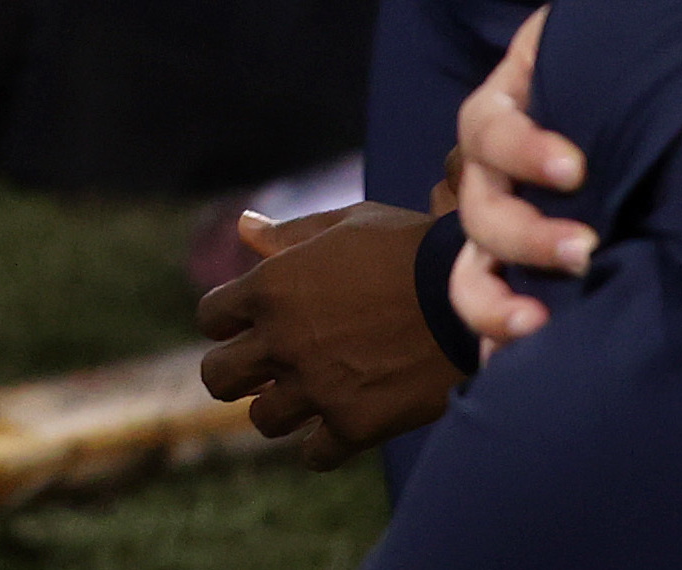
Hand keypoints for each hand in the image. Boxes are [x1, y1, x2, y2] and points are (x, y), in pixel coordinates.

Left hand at [192, 203, 457, 463]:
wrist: (469, 298)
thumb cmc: (409, 249)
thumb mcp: (348, 225)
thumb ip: (291, 234)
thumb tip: (244, 226)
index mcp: (271, 286)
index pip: (211, 317)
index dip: (226, 320)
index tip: (246, 324)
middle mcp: (282, 340)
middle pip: (218, 377)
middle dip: (233, 374)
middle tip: (258, 371)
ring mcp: (316, 386)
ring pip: (263, 420)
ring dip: (280, 410)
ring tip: (305, 397)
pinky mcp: (355, 425)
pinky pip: (314, 455)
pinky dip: (322, 446)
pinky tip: (339, 427)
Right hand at [448, 0, 598, 353]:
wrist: (606, 147)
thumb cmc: (598, 82)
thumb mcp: (589, 36)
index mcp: (504, 115)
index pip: (490, 128)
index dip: (522, 146)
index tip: (575, 166)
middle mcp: (488, 181)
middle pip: (479, 211)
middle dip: (525, 234)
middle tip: (586, 249)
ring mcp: (497, 241)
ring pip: (471, 277)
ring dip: (497, 303)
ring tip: (541, 325)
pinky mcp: (517, 290)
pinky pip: (490, 328)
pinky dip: (500, 353)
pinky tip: (531, 368)